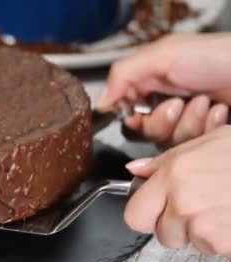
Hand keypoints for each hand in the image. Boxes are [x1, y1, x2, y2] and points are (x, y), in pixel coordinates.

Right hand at [98, 33, 230, 148]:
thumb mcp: (161, 55)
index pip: (127, 112)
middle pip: (146, 132)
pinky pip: (193, 147)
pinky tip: (220, 113)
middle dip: (163, 119)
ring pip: (169, 142)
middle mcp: (168, 104)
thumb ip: (122, 75)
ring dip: (189, 122)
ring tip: (207, 103)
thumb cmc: (218, 56)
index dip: (132, 117)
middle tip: (179, 102)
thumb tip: (100, 102)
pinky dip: (207, 128)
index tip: (139, 111)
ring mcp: (189, 122)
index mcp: (153, 82)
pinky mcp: (206, 137)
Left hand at [124, 126, 230, 255]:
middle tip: (200, 208)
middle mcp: (184, 202)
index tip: (155, 209)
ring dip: (205, 232)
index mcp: (174, 175)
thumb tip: (137, 170)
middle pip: (163, 234)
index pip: (134, 214)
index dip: (146, 213)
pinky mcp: (226, 245)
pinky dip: (227, 241)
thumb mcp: (209, 142)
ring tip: (226, 207)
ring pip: (193, 243)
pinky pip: (218, 250)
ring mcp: (205, 227)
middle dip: (177, 226)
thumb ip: (166, 160)